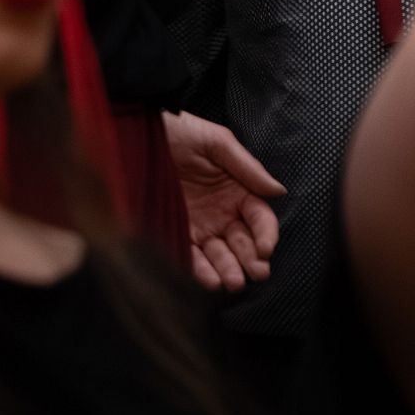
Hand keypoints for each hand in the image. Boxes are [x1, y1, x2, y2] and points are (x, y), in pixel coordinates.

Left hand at [162, 110, 285, 291]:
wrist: (136, 133)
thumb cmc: (181, 131)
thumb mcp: (217, 142)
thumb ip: (248, 168)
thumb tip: (278, 191)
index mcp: (237, 191)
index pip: (260, 218)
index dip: (266, 234)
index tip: (265, 249)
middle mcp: (222, 213)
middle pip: (243, 242)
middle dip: (251, 260)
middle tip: (256, 273)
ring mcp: (200, 226)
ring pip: (220, 255)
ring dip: (229, 270)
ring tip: (234, 282)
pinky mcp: (175, 234)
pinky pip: (191, 257)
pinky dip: (201, 271)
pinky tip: (210, 280)